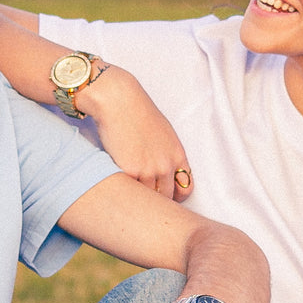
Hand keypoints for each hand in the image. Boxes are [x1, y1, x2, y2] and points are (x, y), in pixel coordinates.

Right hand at [78, 67, 193, 201]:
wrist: (119, 101)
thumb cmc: (137, 112)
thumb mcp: (163, 133)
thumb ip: (166, 155)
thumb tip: (164, 172)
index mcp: (177, 155)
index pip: (185, 189)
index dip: (175, 197)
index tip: (165, 198)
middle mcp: (167, 165)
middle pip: (166, 197)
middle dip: (155, 201)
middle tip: (143, 202)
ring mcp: (149, 171)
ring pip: (148, 198)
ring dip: (138, 199)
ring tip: (128, 199)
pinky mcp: (130, 172)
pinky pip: (130, 191)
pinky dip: (124, 192)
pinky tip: (117, 190)